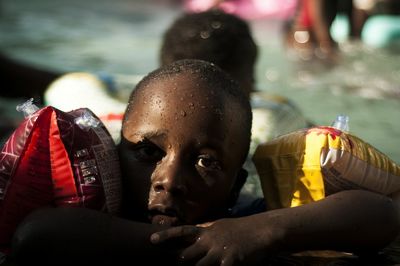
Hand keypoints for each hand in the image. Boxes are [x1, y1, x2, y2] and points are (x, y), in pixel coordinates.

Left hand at [150, 216, 279, 265]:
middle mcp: (210, 240)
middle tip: (175, 265)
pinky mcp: (231, 261)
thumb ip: (205, 231)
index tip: (151, 239)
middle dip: (178, 264)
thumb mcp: (221, 226)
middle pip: (186, 255)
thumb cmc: (241, 229)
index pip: (182, 232)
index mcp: (207, 231)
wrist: (262, 230)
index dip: (166, 236)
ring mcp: (220, 252)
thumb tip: (191, 232)